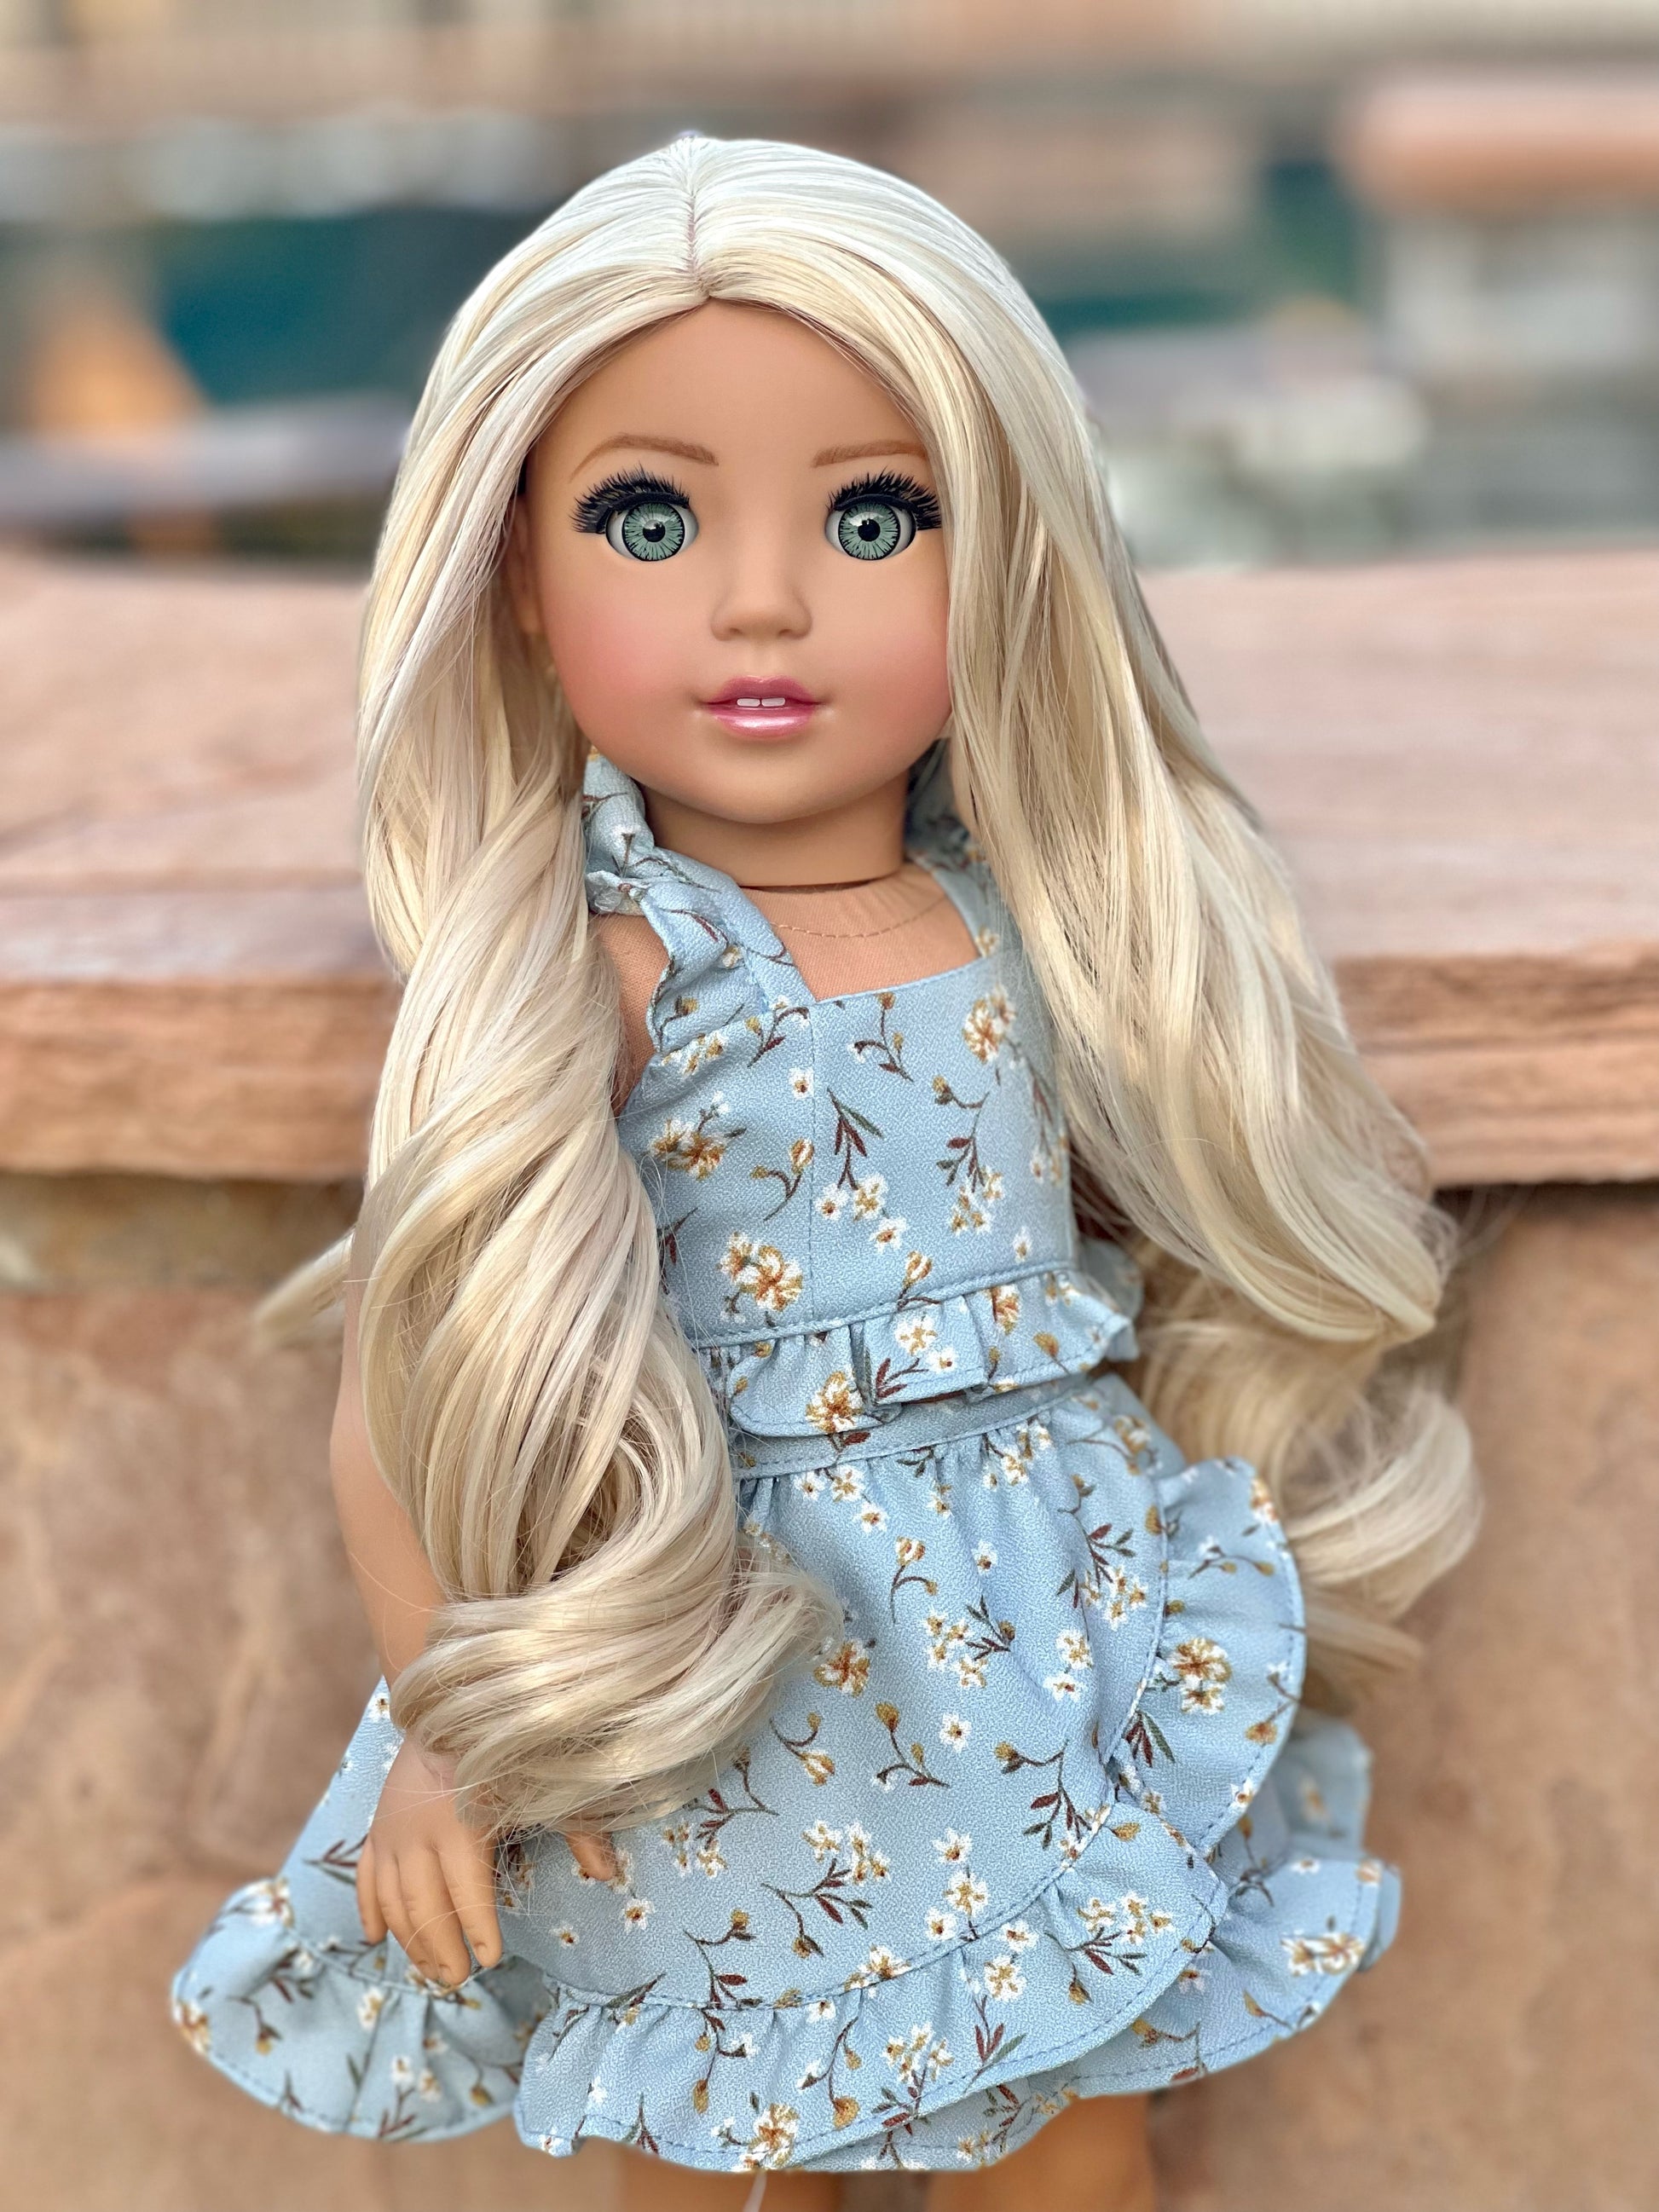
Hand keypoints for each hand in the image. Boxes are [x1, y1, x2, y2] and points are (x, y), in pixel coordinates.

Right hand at [356, 1741, 619, 1983]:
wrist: (446, 1704)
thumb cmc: (501, 1747)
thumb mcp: (543, 1782)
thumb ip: (577, 1827)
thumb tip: (607, 1873)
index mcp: (460, 1824)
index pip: (467, 1890)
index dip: (479, 1927)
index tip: (491, 1959)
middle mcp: (418, 1833)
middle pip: (424, 1905)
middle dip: (440, 1947)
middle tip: (455, 1979)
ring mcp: (391, 1831)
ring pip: (393, 1899)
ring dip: (408, 1938)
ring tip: (429, 1969)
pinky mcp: (377, 1825)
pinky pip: (365, 1875)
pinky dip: (367, 1908)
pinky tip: (373, 1937)